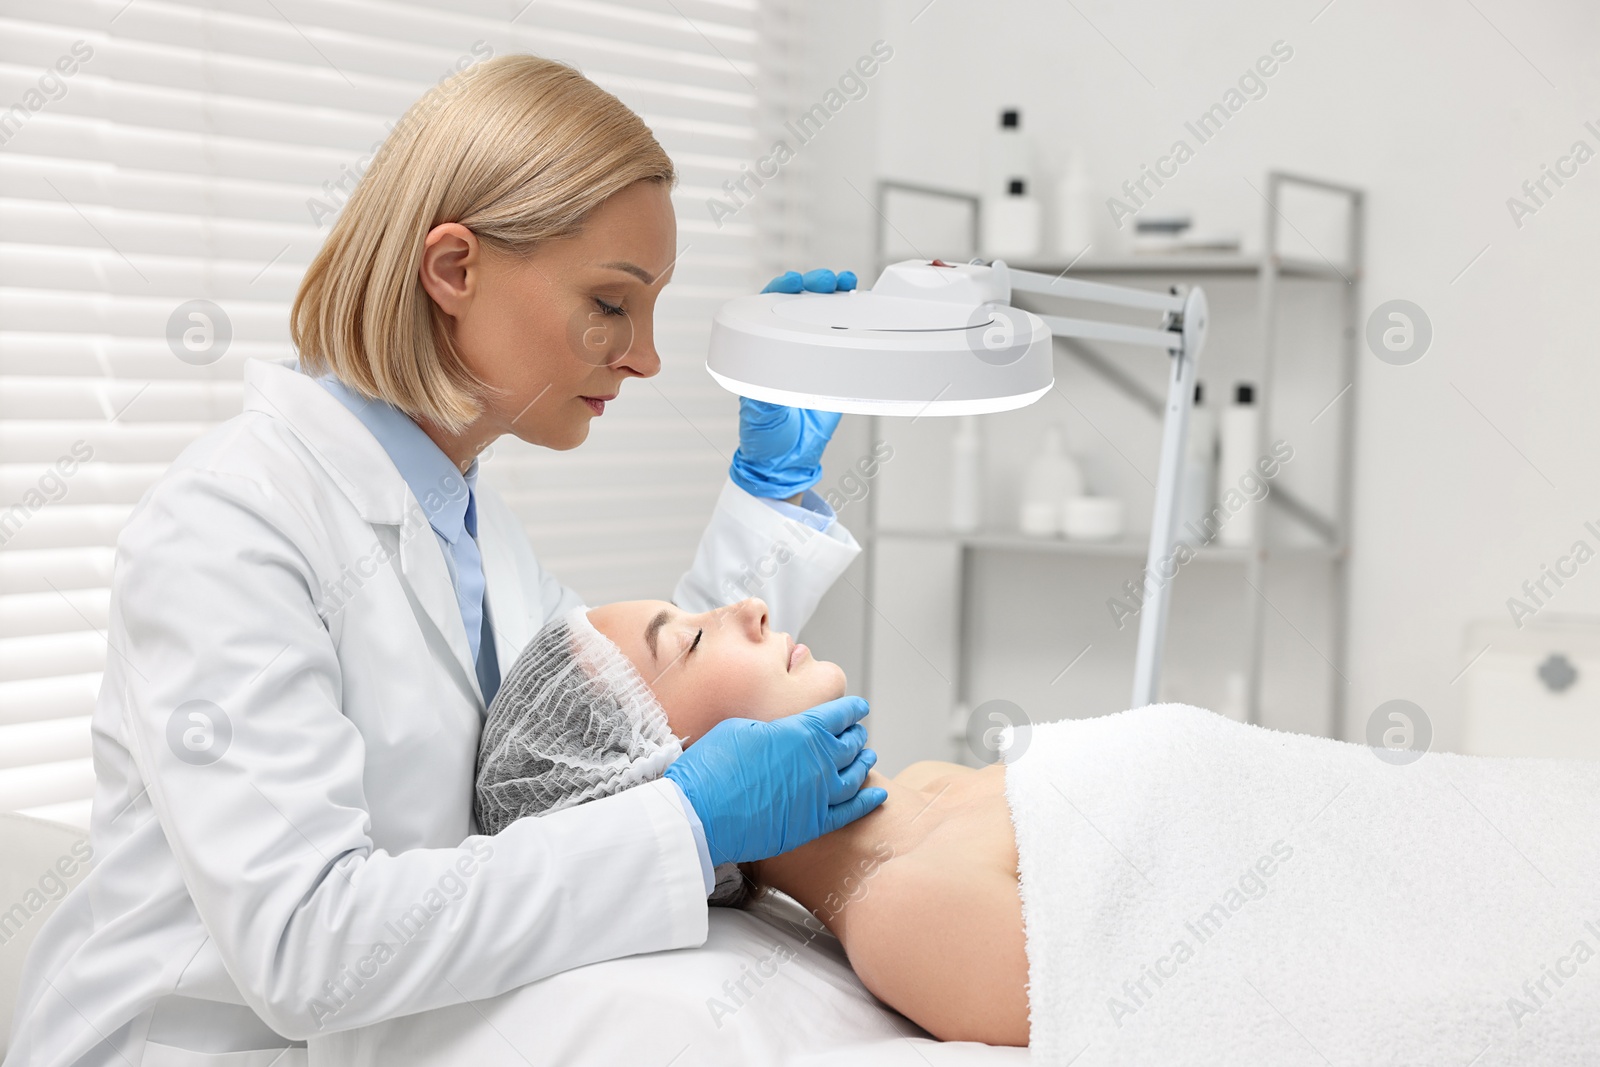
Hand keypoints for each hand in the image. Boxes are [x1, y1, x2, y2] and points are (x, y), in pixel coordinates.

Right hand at [664, 696, 886, 865]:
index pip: (838, 715)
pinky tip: (877, 794)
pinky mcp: (812, 824)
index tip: (859, 709)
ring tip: (868, 757)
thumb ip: (773, 729)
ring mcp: (818, 795)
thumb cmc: (711, 768)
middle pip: (849, 745)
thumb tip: (781, 734)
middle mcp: (817, 762)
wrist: (699, 814)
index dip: (851, 710)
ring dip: (864, 764)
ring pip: (855, 777)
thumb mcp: (739, 728)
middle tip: (858, 734)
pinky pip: (850, 812)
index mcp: (800, 732)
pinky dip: (867, 801)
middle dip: (856, 736)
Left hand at [730, 268, 858, 498]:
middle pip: (797, 304)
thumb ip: (765, 395)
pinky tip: (860, 305)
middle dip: (812, 285)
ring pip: (821, 314)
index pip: (767, 309)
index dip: (780, 290)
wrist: (789, 461)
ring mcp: (809, 356)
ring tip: (845, 284)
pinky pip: (842, 337)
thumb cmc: (765, 437)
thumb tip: (769, 374)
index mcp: (760, 353)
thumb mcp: (760, 413)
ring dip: (833, 295)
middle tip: (827, 281)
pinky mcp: (832, 368)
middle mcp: (785, 347)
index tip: (794, 283)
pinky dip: (852, 318)